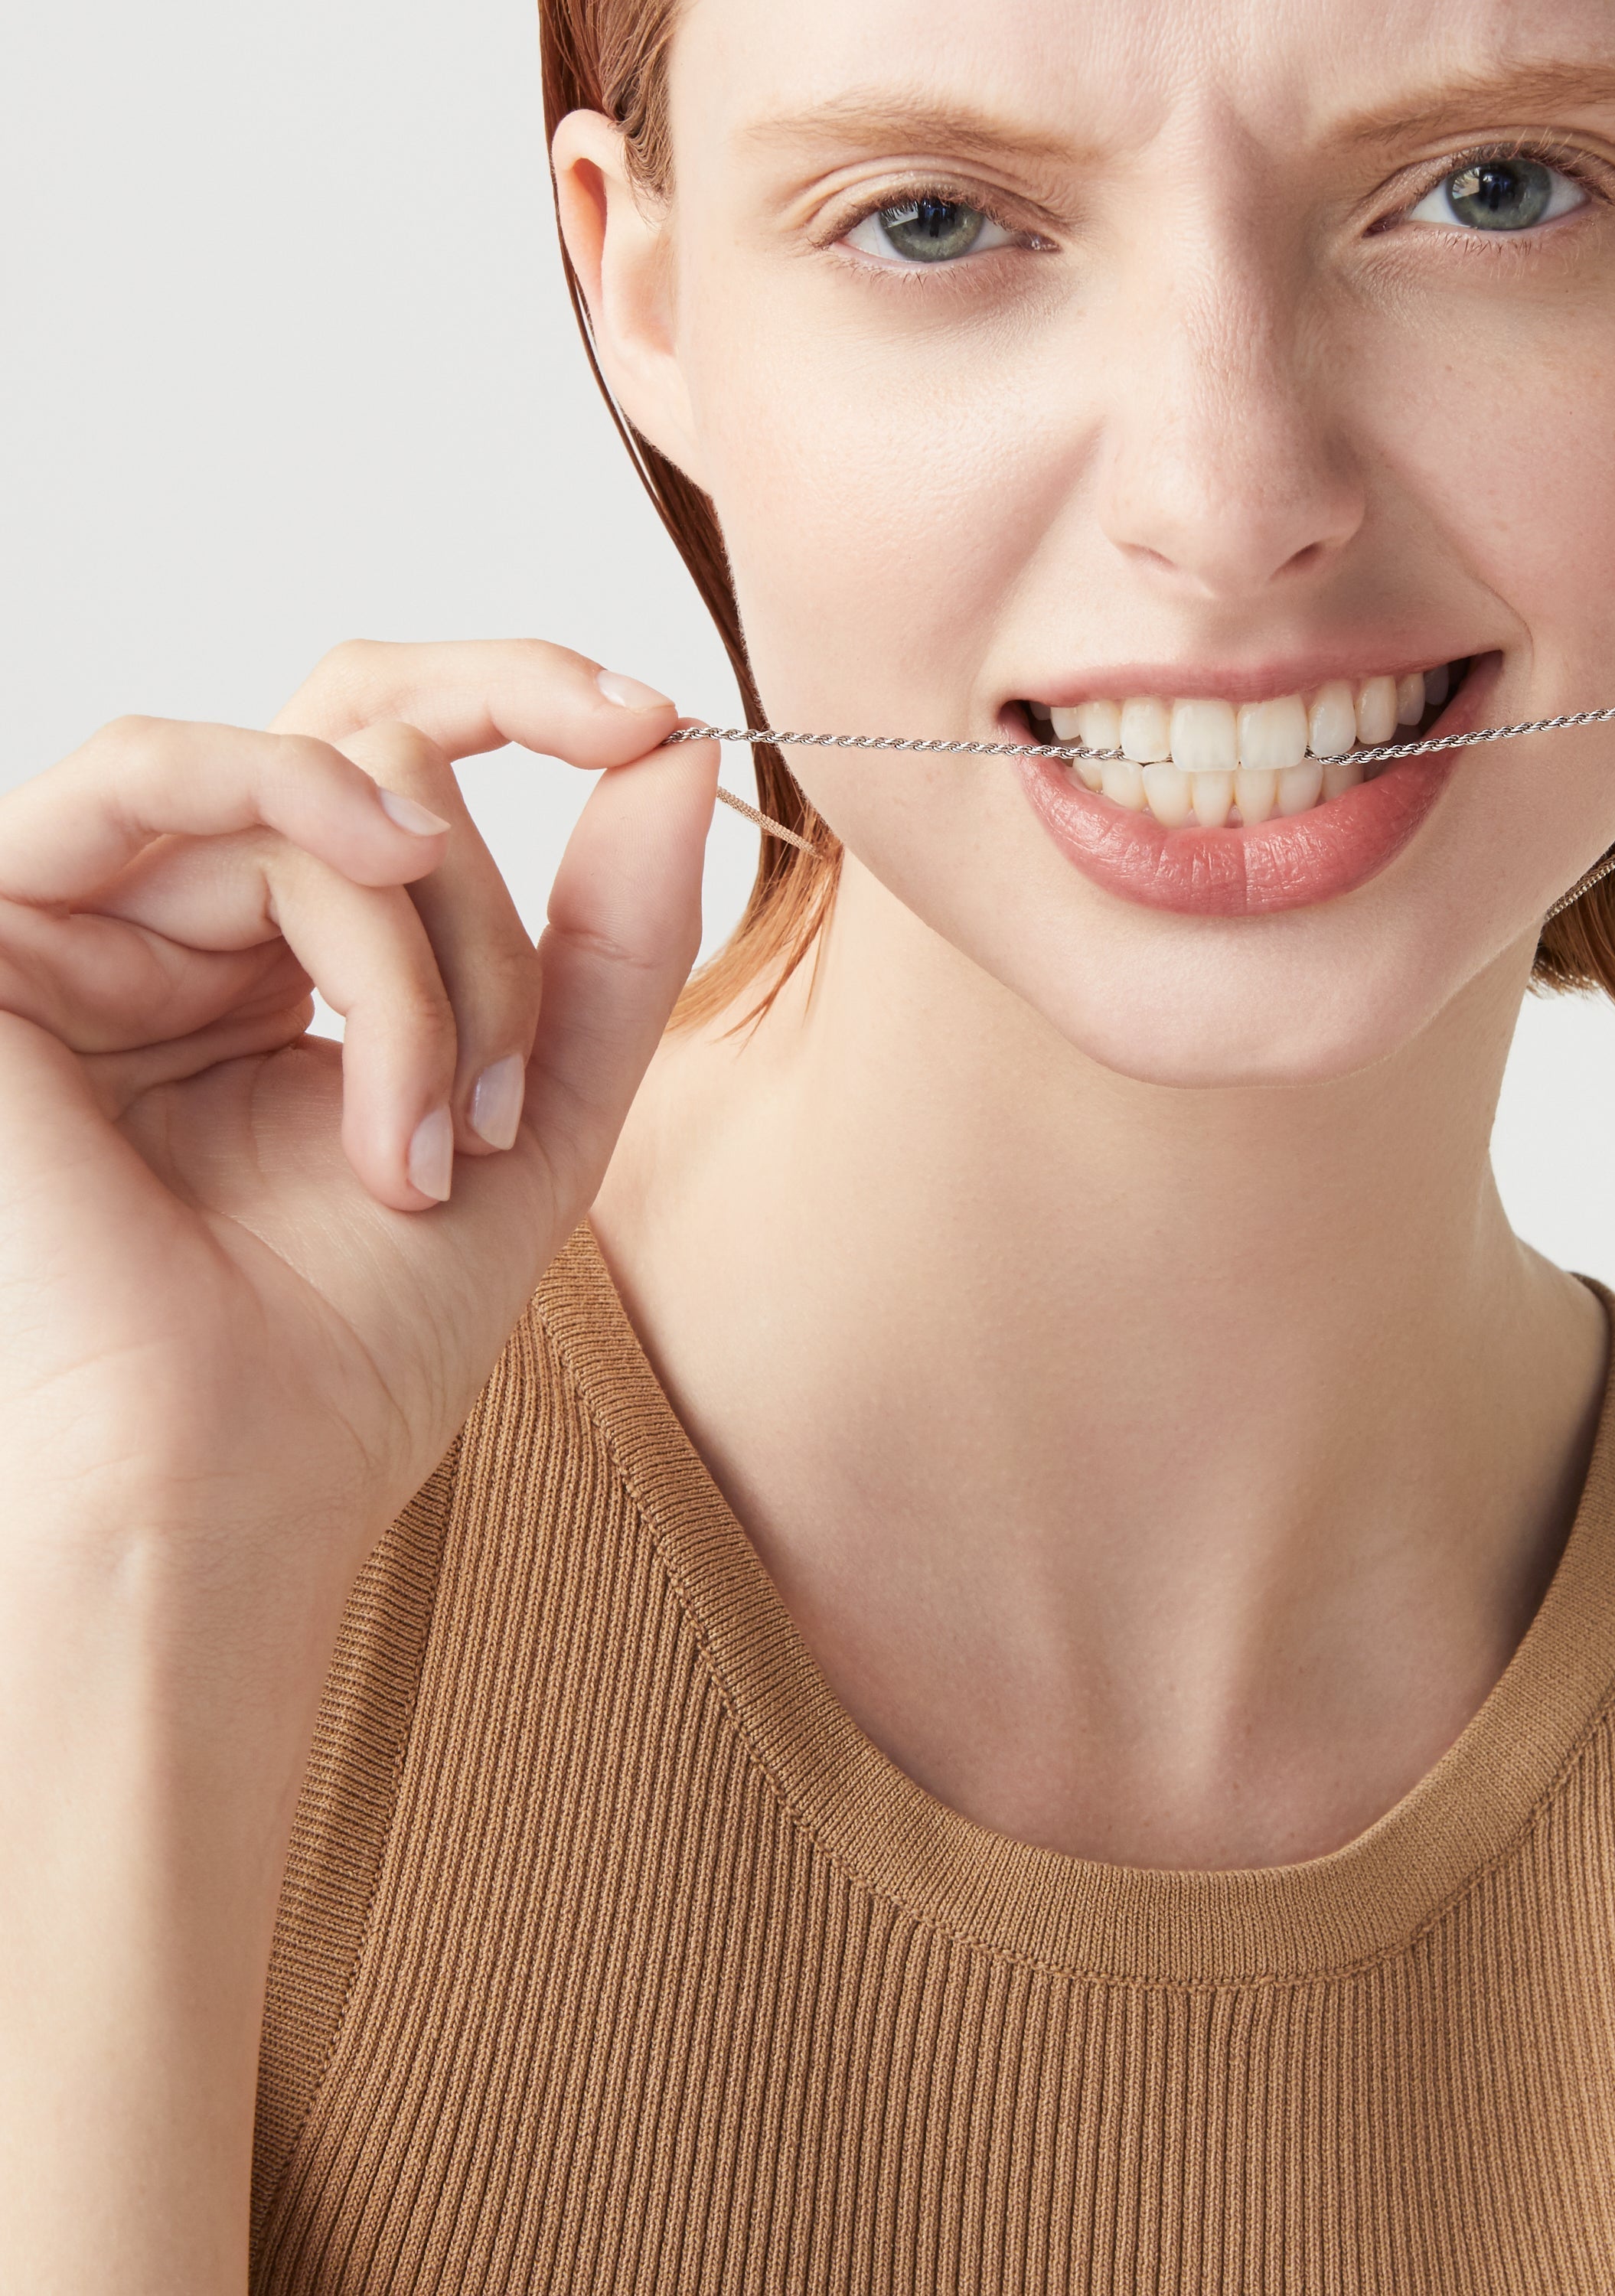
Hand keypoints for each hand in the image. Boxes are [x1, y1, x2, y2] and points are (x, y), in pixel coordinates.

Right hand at [0, 638, 717, 1613]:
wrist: (221, 1489)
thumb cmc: (356, 1344)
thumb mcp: (542, 1113)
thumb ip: (613, 941)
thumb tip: (680, 756)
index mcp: (281, 963)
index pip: (393, 756)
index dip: (524, 696)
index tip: (658, 727)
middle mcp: (176, 923)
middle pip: (370, 754)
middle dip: (496, 907)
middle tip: (531, 1075)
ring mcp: (81, 918)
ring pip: (311, 792)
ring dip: (423, 953)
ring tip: (437, 1134)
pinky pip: (158, 774)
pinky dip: (302, 835)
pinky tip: (378, 908)